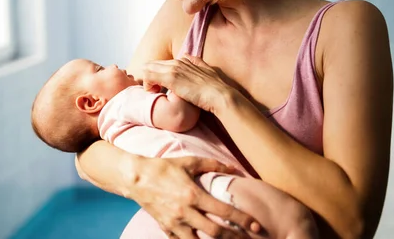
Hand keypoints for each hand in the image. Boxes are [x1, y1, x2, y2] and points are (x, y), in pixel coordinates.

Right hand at [129, 156, 259, 238]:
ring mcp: (174, 223)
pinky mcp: (166, 228)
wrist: (136, 178)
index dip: (243, 220)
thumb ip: (212, 165)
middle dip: (234, 238)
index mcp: (193, 195)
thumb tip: (234, 168)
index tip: (257, 226)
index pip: (224, 211)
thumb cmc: (163, 168)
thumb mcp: (188, 162)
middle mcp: (185, 212)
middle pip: (215, 233)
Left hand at [140, 56, 232, 114]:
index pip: (163, 63)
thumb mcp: (207, 71)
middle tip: (154, 89)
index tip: (160, 86)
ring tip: (154, 91)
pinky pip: (149, 76)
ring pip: (148, 68)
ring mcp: (174, 69)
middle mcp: (178, 62)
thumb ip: (198, 63)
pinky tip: (153, 92)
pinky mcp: (170, 78)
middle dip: (150, 76)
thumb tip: (189, 56)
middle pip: (153, 64)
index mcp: (185, 60)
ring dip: (148, 80)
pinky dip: (147, 84)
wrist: (219, 95)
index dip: (158, 73)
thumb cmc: (215, 88)